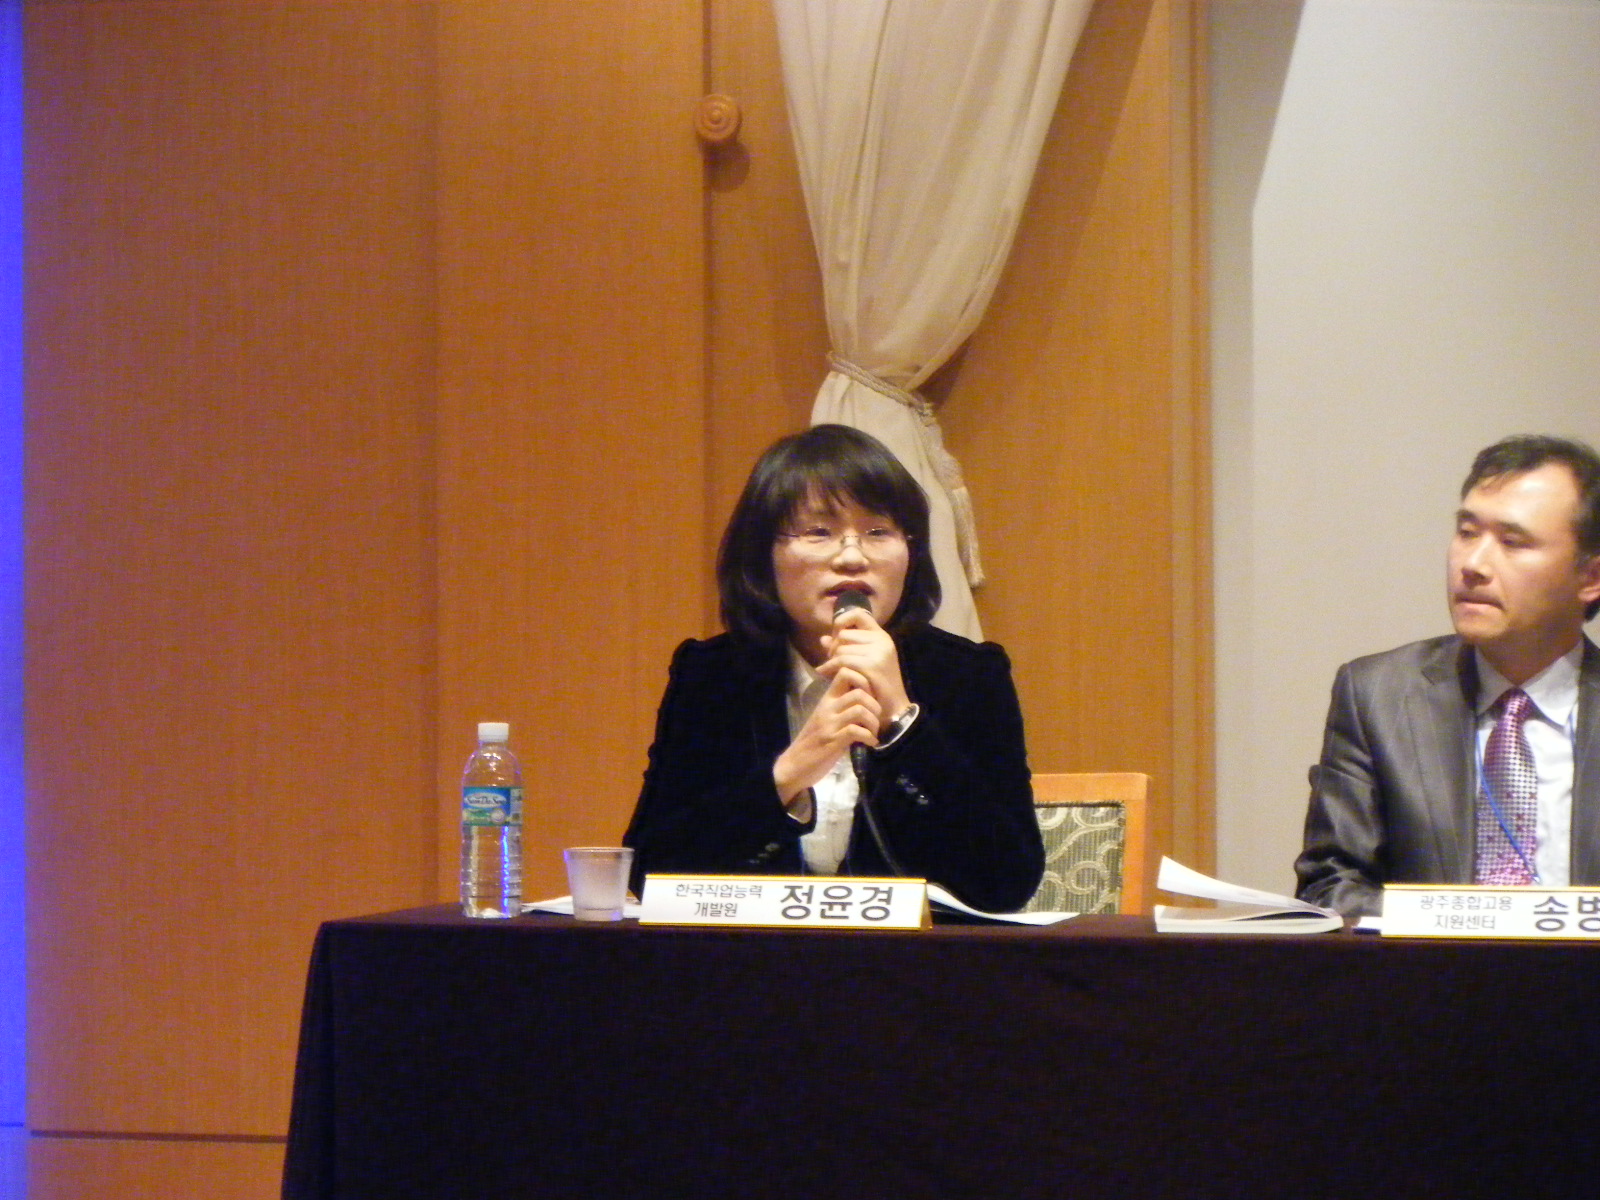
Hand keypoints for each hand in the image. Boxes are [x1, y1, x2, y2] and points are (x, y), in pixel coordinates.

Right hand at [772, 665, 882, 807]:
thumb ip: (843, 709)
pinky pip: (856, 731)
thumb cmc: (812, 743)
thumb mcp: (827, 720)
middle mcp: (827, 708)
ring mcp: (829, 724)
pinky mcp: (831, 741)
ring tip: (873, 733)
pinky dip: (869, 737)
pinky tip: (870, 743)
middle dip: (875, 706)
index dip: (865, 681)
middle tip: (876, 720)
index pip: (845, 673)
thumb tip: (869, 704)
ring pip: (860, 710)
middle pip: (859, 692)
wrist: (793, 766)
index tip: (871, 698)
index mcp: (826, 700)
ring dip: (873, 722)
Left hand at [817, 606, 910, 729]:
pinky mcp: (872, 665)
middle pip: (844, 634)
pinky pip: (842, 660)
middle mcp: (881, 640)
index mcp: (881, 636)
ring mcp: (878, 652)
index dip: (842, 620)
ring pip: (841, 648)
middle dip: (833, 647)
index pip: (858, 613)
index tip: (836, 635)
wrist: (893, 708)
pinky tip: (824, 673)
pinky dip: (829, 667)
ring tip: (830, 669)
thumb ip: (843, 648)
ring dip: (831, 660)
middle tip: (831, 660)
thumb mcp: (860, 662)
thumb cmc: (876, 685)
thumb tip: (823, 638)